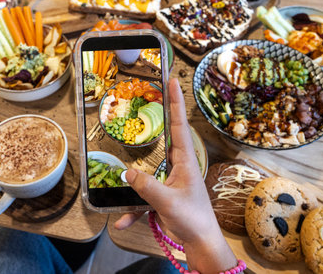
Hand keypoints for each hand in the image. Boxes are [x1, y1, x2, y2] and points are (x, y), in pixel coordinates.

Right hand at [115, 78, 236, 272]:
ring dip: (135, 182)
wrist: (199, 242)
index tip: (173, 81)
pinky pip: (143, 197)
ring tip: (123, 181)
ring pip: (148, 171)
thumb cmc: (192, 219)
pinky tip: (123, 222)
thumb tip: (126, 173)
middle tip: (150, 96)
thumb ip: (147, 187)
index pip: (179, 125)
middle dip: (158, 120)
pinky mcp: (162, 195)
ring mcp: (169, 180)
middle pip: (165, 138)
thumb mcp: (168, 202)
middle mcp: (177, 166)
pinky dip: (132, 208)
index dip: (176, 102)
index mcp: (185, 161)